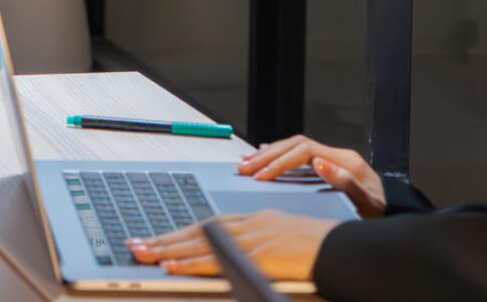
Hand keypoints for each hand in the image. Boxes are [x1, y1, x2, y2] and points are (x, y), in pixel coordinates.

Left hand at [129, 211, 338, 279]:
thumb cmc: (324, 251)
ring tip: (143, 254)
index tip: (156, 240)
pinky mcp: (263, 253)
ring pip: (203, 243)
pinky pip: (221, 259)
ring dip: (169, 250)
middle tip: (135, 245)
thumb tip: (239, 261)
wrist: (351, 250)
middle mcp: (252, 225)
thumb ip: (261, 250)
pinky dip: (195, 262)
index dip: (181, 234)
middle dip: (165, 240)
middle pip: (199, 231)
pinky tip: (174, 266)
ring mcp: (257, 238)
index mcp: (256, 221)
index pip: (209, 226)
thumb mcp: (286, 246)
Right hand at [236, 133, 385, 216]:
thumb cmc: (382, 212)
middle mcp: (337, 154)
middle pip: (294, 145)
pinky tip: (264, 154)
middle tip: (243, 167)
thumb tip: (318, 163)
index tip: (261, 175)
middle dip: (267, 156)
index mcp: (345, 160)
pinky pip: (298, 153)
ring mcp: (333, 158)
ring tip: (245, 161)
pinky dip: (279, 153)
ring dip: (268, 154)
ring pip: (293, 146)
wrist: (396, 212)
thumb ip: (345, 182)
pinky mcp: (329, 164)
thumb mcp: (367, 203)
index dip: (280, 162)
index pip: (303, 152)